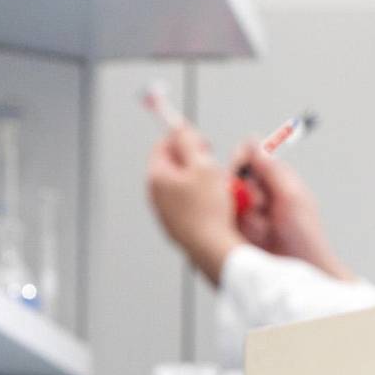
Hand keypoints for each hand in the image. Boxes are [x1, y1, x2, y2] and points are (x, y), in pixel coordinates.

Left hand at [144, 124, 236, 284]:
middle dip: (194, 160)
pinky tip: (216, 205)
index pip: (162, 145)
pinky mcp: (177, 225)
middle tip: (212, 164)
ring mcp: (165, 212)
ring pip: (183, 185)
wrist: (211, 248)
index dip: (182, 138)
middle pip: (173, 165)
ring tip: (218, 187)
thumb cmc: (208, 210)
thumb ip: (188, 141)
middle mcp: (156, 195)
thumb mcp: (203, 165)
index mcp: (157, 176)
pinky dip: (202, 199)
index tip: (200, 142)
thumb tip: (177, 126)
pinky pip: (189, 203)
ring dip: (201, 180)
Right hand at [231, 145, 352, 277]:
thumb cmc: (306, 238)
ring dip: (242, 213)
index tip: (238, 171)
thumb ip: (271, 169)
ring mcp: (248, 213)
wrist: (303, 272)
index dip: (241, 160)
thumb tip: (255, 142)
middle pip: (234, 177)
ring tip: (262, 228)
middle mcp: (260, 194)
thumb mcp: (291, 198)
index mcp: (276, 180)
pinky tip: (252, 237)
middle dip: (242, 191)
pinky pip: (225, 220)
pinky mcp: (237, 231)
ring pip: (228, 199)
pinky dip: (234, 226)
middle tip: (259, 208)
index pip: (248, 155)